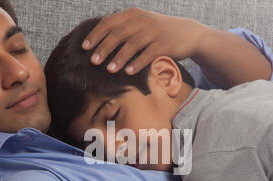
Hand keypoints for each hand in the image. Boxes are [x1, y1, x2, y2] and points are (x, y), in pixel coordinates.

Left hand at [82, 7, 206, 74]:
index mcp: (133, 14)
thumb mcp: (141, 24)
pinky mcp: (164, 44)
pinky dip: (137, 63)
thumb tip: (99, 43)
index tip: (84, 47)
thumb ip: (124, 29)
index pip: (109, 22)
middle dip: (104, 48)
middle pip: (118, 33)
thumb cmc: (159, 32)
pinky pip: (148, 54)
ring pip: (132, 44)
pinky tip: (128, 72)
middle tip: (93, 61)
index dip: (95, 35)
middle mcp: (143, 20)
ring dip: (119, 57)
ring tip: (109, 69)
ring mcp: (154, 32)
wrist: (188, 33)